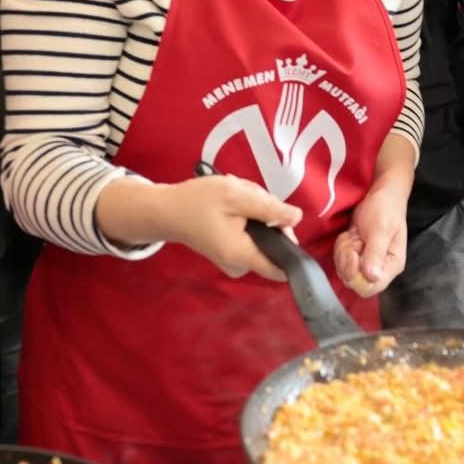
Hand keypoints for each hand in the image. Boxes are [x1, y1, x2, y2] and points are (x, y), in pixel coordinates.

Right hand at [102, 175, 299, 280]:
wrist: (166, 211)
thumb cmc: (196, 201)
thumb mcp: (235, 195)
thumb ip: (268, 208)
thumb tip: (296, 218)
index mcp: (241, 255)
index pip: (282, 268)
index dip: (292, 246)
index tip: (285, 223)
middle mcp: (240, 265)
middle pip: (275, 242)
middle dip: (269, 216)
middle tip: (248, 197)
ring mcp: (236, 261)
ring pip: (264, 235)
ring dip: (257, 213)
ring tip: (235, 199)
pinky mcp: (233, 254)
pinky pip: (253, 236)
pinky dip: (248, 218)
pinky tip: (231, 206)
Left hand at [336, 182, 408, 297]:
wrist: (379, 194)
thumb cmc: (385, 209)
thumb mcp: (381, 229)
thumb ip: (375, 253)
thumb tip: (372, 277)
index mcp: (391, 266)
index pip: (371, 287)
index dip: (357, 276)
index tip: (355, 254)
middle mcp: (379, 269)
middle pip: (353, 281)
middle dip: (348, 260)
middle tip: (355, 240)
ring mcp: (366, 262)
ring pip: (344, 270)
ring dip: (344, 251)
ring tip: (355, 235)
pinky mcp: (356, 255)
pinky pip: (340, 259)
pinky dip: (342, 246)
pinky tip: (351, 234)